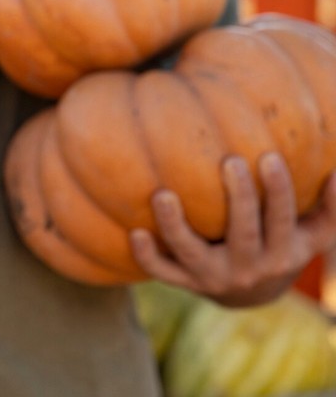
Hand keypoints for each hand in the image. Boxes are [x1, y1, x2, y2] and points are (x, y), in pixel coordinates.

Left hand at [129, 153, 335, 306]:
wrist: (250, 296)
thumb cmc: (283, 247)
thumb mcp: (313, 236)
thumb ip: (331, 208)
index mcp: (282, 255)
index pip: (282, 220)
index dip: (278, 191)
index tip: (269, 156)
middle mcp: (248, 269)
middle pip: (242, 233)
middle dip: (239, 198)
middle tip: (230, 160)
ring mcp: (213, 277)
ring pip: (192, 253)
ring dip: (176, 226)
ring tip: (162, 195)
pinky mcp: (186, 283)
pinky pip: (163, 273)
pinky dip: (148, 257)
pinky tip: (135, 232)